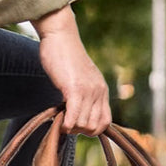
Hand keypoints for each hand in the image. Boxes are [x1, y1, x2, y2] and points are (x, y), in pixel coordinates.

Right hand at [31, 5, 110, 135]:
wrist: (61, 35)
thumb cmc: (64, 55)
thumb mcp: (80, 76)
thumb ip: (82, 91)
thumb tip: (74, 108)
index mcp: (101, 90)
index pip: (105, 122)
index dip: (91, 130)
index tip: (76, 124)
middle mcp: (99, 92)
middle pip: (95, 126)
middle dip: (80, 130)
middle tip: (66, 122)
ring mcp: (88, 91)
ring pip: (84, 124)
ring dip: (71, 127)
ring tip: (60, 119)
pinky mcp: (74, 89)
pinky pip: (75, 116)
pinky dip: (67, 125)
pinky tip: (60, 123)